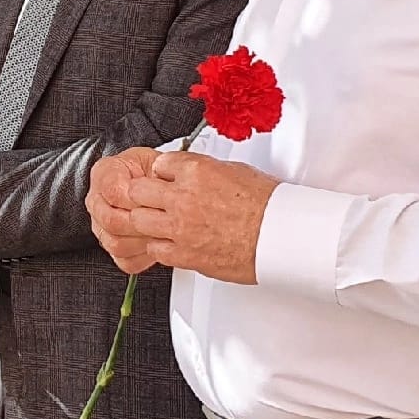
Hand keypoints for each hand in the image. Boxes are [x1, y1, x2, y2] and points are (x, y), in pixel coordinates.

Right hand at [85, 147, 162, 274]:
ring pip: (116, 244)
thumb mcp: (157, 161)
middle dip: (142, 224)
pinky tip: (156, 246)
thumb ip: (156, 171)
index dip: (138, 200)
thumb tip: (161, 188)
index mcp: (105, 173)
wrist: (155, 185)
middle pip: (111, 221)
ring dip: (143, 242)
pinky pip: (124, 260)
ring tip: (162, 234)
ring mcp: (100, 225)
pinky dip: (143, 257)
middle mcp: (96, 201)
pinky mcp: (111, 246)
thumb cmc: (155, 173)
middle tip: (163, 222)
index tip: (158, 201)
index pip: (113, 192)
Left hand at [124, 152, 279, 284]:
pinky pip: (155, 249)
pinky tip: (171, 243)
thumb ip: (206, 171)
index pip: (159, 164)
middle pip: (137, 191)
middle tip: (152, 200)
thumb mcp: (235, 172)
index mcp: (196, 171)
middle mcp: (183, 197)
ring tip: (160, 223)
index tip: (165, 179)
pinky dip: (160, 247)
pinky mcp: (185, 254)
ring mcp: (180, 227)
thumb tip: (194, 172)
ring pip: (138, 220)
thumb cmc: (268, 206)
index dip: (162, 173)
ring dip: (147, 221)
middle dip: (143, 194)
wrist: (281, 237)